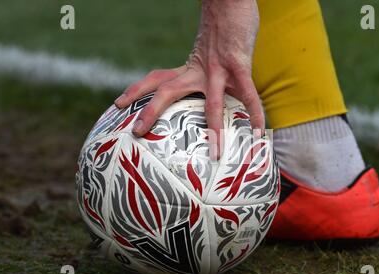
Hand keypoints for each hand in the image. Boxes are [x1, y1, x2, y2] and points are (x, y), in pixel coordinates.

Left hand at [114, 0, 263, 159]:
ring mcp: (218, 70)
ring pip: (212, 103)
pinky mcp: (239, 66)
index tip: (119, 103)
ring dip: (215, 129)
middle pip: (167, 91)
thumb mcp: (205, 50)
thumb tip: (205, 86)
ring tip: (217, 153)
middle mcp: (198, 70)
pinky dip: (255, 113)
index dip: (136, 91)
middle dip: (150, 111)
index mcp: (189, 67)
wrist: (230, 0)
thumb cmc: (221, 26)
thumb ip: (202, 68)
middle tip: (135, 131)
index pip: (157, 79)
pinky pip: (249, 95)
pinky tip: (259, 131)